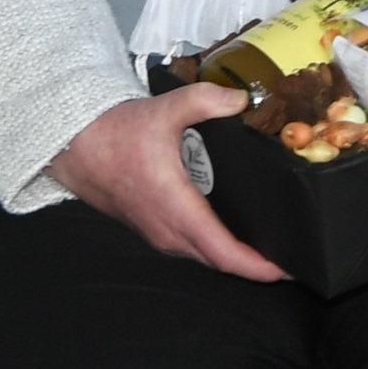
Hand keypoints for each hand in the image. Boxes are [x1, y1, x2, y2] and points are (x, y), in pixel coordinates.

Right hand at [47, 86, 287, 280]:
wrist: (75, 147)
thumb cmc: (117, 133)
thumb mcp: (164, 109)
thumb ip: (206, 100)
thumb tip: (240, 99)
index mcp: (176, 207)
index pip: (221, 251)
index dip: (255, 266)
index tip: (284, 269)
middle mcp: (167, 230)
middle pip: (218, 260)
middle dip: (255, 265)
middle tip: (292, 255)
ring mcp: (159, 233)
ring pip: (204, 256)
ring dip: (235, 257)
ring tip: (272, 246)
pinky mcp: (154, 229)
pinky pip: (191, 247)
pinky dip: (216, 247)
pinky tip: (237, 233)